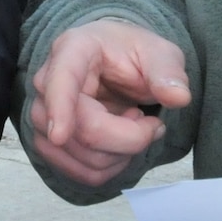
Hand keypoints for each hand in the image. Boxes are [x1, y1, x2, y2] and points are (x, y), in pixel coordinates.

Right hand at [28, 17, 190, 185]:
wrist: (113, 61)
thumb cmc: (131, 53)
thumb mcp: (159, 53)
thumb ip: (168, 73)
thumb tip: (178, 97)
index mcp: (73, 49)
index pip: (60, 81)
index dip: (59, 109)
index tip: (60, 135)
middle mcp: (47, 81)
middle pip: (79, 131)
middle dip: (127, 139)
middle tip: (151, 123)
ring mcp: (43, 115)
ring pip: (81, 157)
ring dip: (120, 154)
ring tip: (133, 125)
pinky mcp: (48, 141)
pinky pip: (78, 171)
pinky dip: (108, 167)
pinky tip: (119, 143)